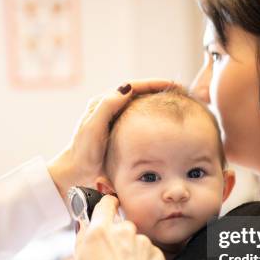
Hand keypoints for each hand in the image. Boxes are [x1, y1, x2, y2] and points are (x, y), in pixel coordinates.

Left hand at [48, 79, 177, 199]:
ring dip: (162, 106)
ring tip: (181, 106)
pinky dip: (159, 124)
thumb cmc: (83, 153)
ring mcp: (120, 124)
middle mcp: (113, 110)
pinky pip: (145, 126)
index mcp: (105, 103)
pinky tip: (171, 129)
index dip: (154, 84)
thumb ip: (107, 106)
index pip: (134, 87)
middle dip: (162, 92)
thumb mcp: (93, 127)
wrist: (77, 175)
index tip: (173, 85)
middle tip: (182, 93)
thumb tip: (127, 87)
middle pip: (142, 95)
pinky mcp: (124, 138)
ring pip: (145, 109)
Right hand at [74, 195, 165, 259]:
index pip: (107, 203)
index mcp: (101, 230)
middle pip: (122, 225)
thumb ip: (82, 237)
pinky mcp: (157, 254)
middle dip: (118, 237)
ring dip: (131, 251)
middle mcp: (124, 231)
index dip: (107, 205)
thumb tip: (84, 223)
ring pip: (136, 241)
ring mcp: (142, 242)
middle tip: (112, 259)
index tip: (108, 208)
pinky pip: (149, 253)